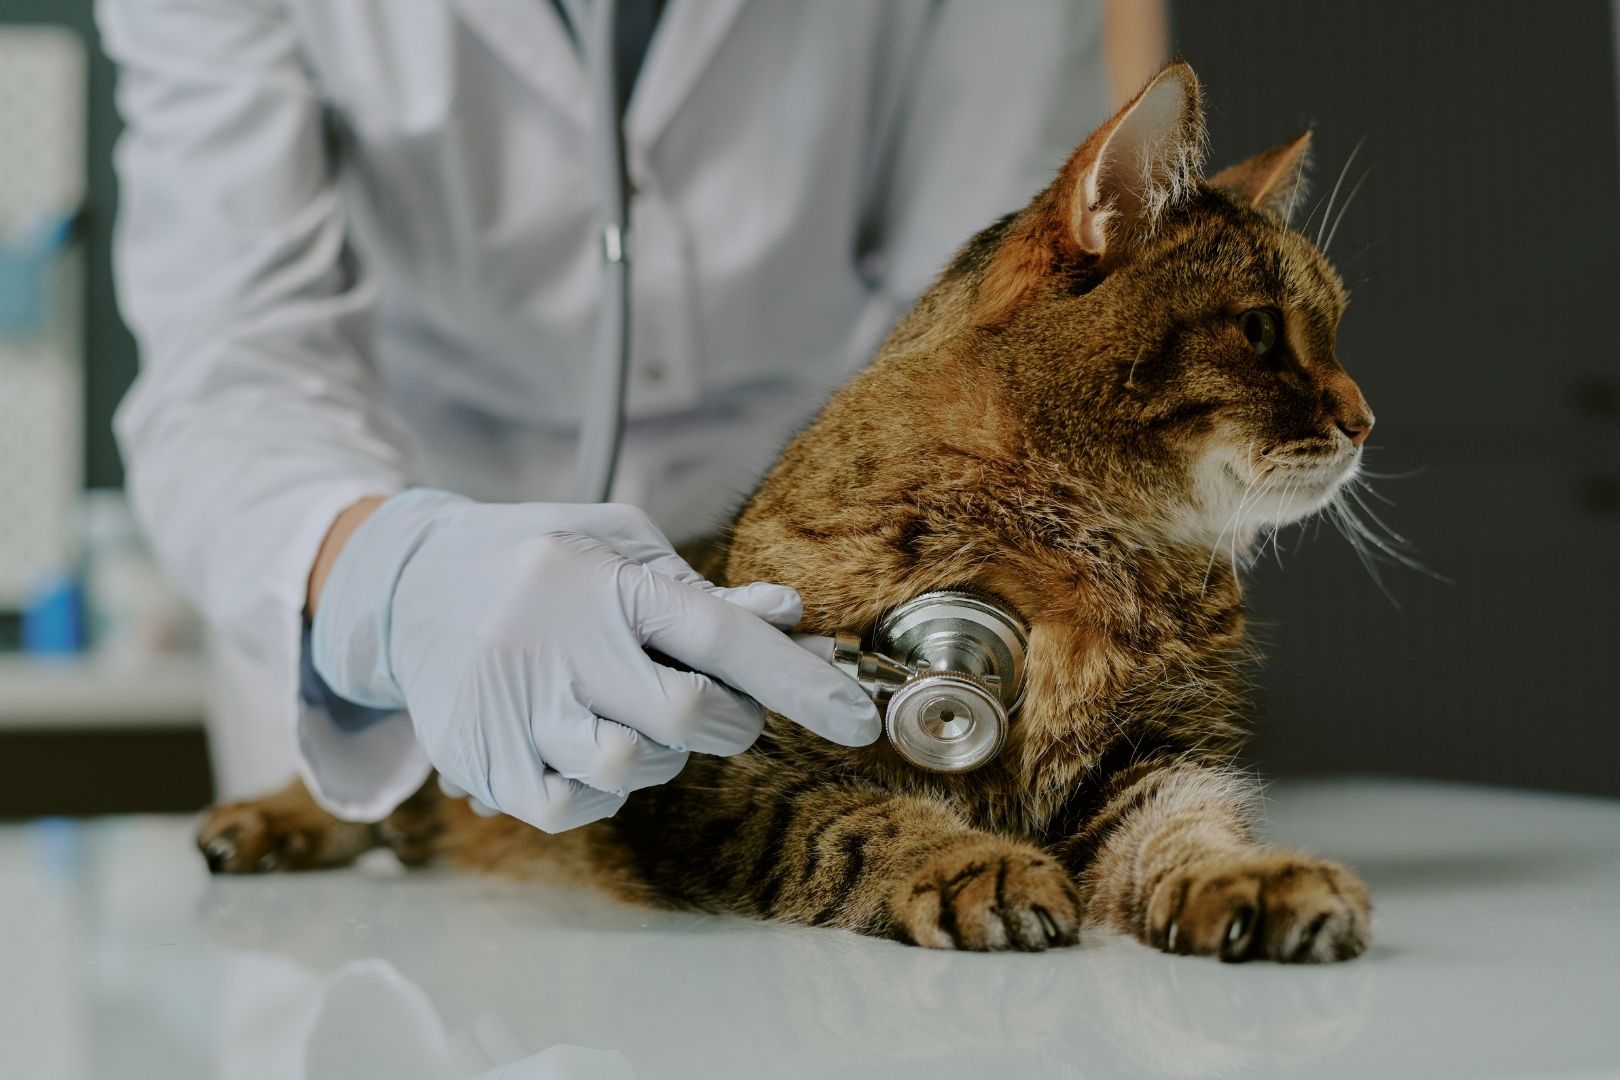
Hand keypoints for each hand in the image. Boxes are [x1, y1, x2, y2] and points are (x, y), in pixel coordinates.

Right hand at [311, 490, 879, 831]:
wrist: (406, 583)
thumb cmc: (538, 560)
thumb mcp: (617, 542)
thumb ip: (702, 589)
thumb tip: (789, 619)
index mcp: (602, 579)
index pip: (719, 634)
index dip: (797, 680)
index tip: (858, 721)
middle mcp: (557, 643)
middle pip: (687, 715)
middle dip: (730, 721)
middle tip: (716, 705)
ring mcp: (514, 707)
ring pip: (632, 769)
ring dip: (663, 756)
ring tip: (634, 716)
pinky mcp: (482, 760)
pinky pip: (573, 807)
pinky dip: (604, 791)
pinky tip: (588, 747)